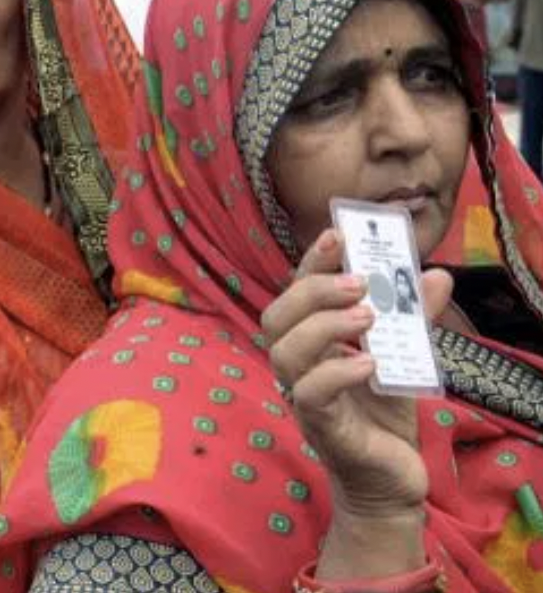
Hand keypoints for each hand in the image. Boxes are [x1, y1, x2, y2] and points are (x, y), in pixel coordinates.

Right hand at [262, 229, 449, 519]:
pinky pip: (311, 395)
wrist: (391, 476)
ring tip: (367, 317)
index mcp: (310, 344)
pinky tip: (369, 363)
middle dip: (312, 291)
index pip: (295, 294)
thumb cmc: (385, 416)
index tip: (337, 235)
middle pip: (275, 318)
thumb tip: (436, 274)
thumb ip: (413, 318)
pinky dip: (337, 372)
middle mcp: (297, 367)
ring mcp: (303, 398)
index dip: (310, 263)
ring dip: (323, 326)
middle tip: (359, 284)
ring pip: (285, 353)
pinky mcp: (321, 428)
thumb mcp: (405, 357)